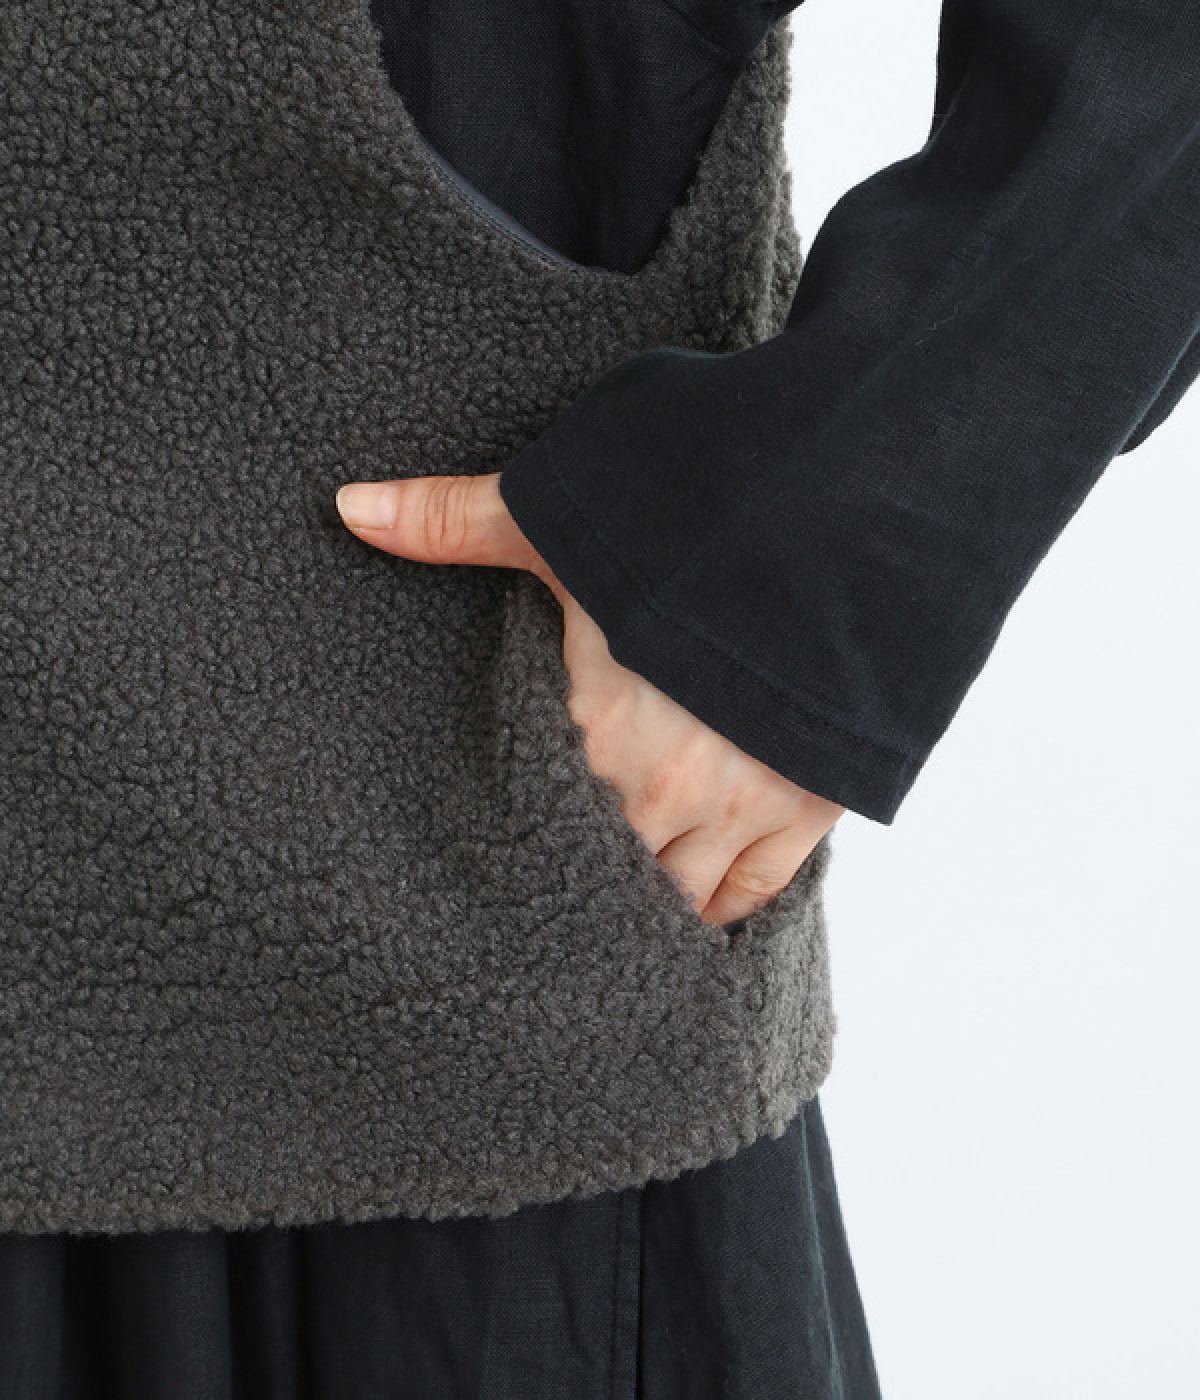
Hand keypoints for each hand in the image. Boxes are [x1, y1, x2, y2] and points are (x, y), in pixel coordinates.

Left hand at [336, 472, 843, 924]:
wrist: (842, 515)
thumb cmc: (694, 517)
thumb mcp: (563, 514)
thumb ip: (453, 523)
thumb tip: (346, 508)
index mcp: (598, 733)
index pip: (539, 828)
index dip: (521, 845)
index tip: (510, 855)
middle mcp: (666, 790)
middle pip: (608, 871)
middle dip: (583, 876)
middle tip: (557, 889)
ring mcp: (743, 807)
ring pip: (675, 896)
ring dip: (647, 895)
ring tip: (619, 905)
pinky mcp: (809, 810)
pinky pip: (754, 895)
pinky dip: (721, 906)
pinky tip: (694, 911)